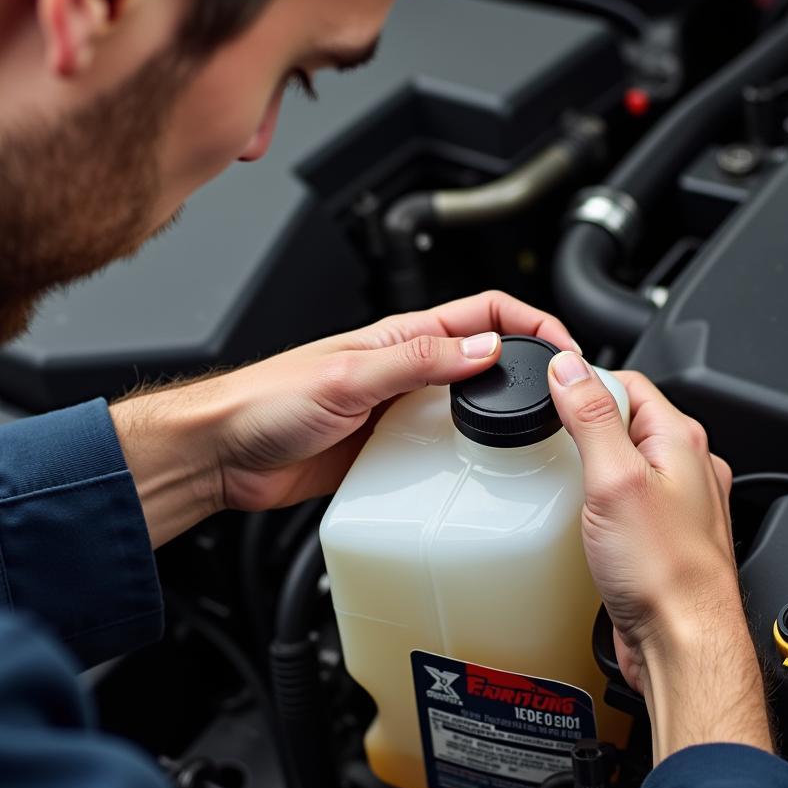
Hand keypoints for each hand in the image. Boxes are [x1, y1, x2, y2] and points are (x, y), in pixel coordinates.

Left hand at [215, 291, 576, 512]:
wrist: (224, 453)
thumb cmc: (265, 401)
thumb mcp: (350, 375)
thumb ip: (417, 361)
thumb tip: (483, 347)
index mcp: (400, 338)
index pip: (483, 311)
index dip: (530, 321)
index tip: (563, 347)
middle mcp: (405, 370)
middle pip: (485, 357)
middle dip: (528, 368)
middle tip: (560, 396)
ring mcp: (398, 410)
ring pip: (468, 405)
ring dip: (500, 416)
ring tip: (529, 438)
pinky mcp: (386, 449)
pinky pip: (439, 449)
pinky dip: (464, 458)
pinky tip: (472, 475)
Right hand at [547, 355, 771, 762]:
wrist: (683, 644)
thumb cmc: (665, 573)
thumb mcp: (616, 480)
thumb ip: (591, 418)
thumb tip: (568, 368)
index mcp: (681, 440)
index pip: (628, 381)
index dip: (585, 382)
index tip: (550, 394)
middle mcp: (688, 466)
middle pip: (626, 418)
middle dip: (585, 423)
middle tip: (552, 440)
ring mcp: (678, 502)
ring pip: (626, 458)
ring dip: (593, 462)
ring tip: (566, 477)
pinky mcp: (662, 534)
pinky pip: (627, 496)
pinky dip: (601, 497)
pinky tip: (584, 515)